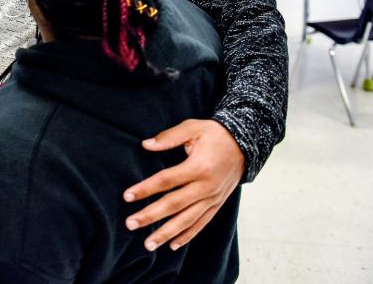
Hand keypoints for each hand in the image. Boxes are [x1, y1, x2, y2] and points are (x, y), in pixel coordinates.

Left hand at [123, 119, 243, 250]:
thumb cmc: (214, 134)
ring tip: (148, 245)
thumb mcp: (193, 128)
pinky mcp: (217, 204)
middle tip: (130, 224)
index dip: (146, 189)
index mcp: (198, 167)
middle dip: (151, 216)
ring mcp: (213, 198)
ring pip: (187, 220)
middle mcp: (206, 187)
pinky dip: (187, 235)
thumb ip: (169, 137)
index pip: (166, 181)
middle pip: (174, 204)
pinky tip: (172, 245)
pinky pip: (201, 223)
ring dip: (166, 233)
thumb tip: (146, 145)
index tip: (127, 196)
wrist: (245, 144)